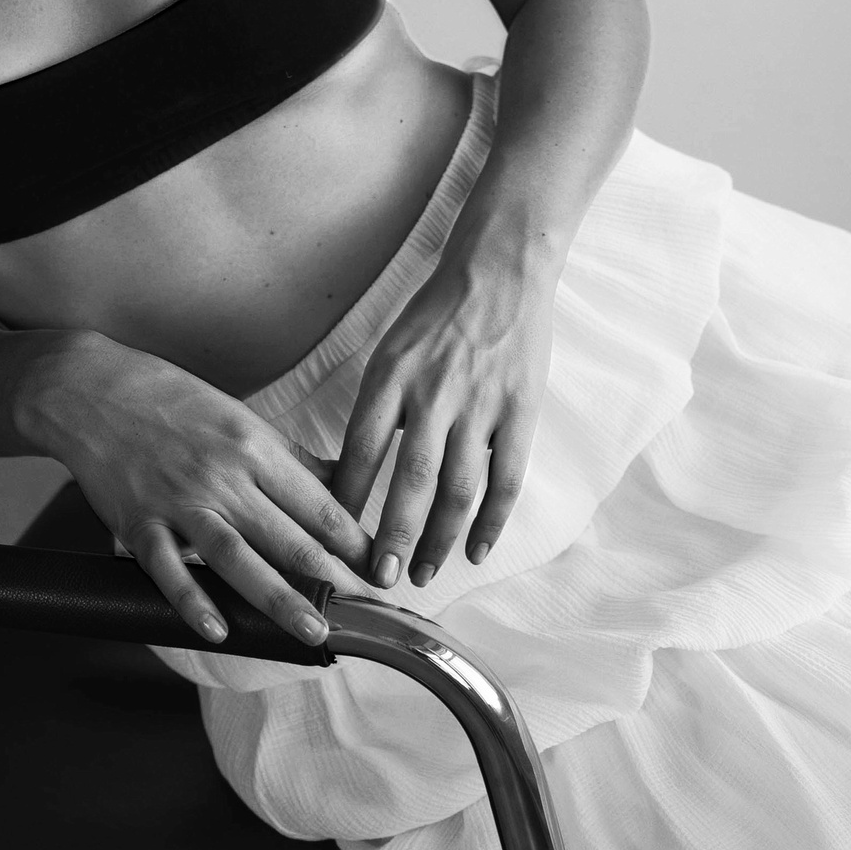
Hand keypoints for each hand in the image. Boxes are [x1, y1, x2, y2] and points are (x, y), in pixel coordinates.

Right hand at [22, 334, 373, 646]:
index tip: (380, 571)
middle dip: (333, 580)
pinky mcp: (138, 522)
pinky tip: (217, 630)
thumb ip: (288, 456)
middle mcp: (222, 476)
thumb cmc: (168, 398)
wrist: (89, 388)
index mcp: (253, 446)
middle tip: (366, 616)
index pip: (319, 503)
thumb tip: (341, 485)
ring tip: (314, 632)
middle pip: (288, 537)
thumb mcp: (237, 414)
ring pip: (237, 559)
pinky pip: (169, 569)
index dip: (355, 542)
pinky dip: (192, 601)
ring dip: (278, 600)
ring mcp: (178, 501)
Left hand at [330, 225, 555, 589]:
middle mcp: (434, 394)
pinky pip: (507, 477)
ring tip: (424, 573)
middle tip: (378, 577)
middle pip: (410, 479)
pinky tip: (476, 549)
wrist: (500, 271)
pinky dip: (493, 520)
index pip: (360, 449)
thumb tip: (351, 469)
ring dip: (440, 537)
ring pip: (458, 487)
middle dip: (393, 535)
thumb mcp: (390, 351)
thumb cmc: (436, 315)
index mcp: (391, 376)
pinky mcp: (520, 412)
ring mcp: (481, 405)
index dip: (345, 499)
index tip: (330, 537)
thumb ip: (378, 407)